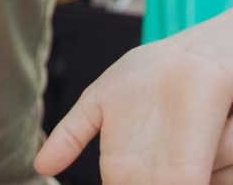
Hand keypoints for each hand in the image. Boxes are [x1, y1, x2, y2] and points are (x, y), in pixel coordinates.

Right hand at [36, 37, 232, 184]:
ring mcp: (169, 182)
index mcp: (120, 172)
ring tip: (140, 179)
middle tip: (126, 182)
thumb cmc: (146, 77)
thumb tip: (40, 166)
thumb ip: (69, 136)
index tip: (108, 182)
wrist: (189, 61)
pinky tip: (162, 181)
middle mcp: (144, 181)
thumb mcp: (97, 103)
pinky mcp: (193, 178)